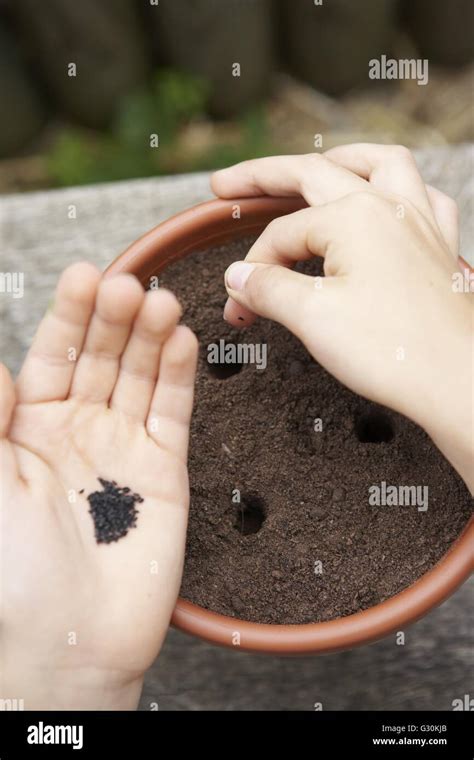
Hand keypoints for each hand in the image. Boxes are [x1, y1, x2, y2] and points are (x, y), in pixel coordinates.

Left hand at [0, 264, 197, 708]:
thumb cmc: (11, 574)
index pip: (52, 355)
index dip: (69, 315)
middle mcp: (78, 430)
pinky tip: (183, 341)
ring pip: (140, 377)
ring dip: (150, 338)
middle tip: (129, 286)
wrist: (66, 645)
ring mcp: (123, 449)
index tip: (85, 275)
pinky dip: (180, 377)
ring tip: (161, 301)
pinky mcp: (163, 472)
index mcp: (29, 429)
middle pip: (101, 358)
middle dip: (114, 320)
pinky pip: (173, 414)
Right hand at [211, 145, 472, 491]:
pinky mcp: (438, 247)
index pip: (280, 235)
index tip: (239, 304)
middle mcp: (389, 206)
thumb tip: (238, 277)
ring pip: (379, 165)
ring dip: (339, 160)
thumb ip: (268, 288)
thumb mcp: (312, 317)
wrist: (456, 382)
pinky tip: (387, 199)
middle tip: (228, 183)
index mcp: (354, 216)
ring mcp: (419, 222)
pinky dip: (399, 189)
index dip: (252, 269)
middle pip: (314, 175)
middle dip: (265, 177)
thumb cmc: (394, 350)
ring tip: (313, 166)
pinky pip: (423, 197)